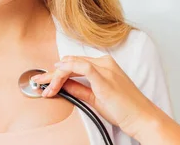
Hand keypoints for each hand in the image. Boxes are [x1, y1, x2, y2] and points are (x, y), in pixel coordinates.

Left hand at [32, 55, 161, 136]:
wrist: (141, 117)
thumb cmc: (123, 109)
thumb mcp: (95, 98)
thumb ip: (79, 89)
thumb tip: (63, 85)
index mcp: (105, 65)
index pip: (75, 64)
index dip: (58, 72)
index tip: (46, 81)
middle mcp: (105, 63)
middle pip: (71, 63)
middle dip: (52, 73)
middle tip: (38, 82)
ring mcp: (105, 68)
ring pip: (72, 64)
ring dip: (55, 75)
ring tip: (44, 86)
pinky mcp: (104, 77)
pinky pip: (81, 66)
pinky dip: (65, 71)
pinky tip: (55, 78)